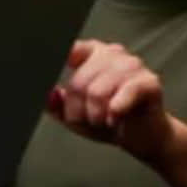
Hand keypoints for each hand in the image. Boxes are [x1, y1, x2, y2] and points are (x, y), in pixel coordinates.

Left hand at [48, 39, 171, 165]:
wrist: (143, 137)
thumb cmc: (108, 120)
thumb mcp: (74, 114)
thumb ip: (55, 104)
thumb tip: (45, 94)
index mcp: (92, 53)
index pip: (69, 49)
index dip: (55, 59)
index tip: (37, 65)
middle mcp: (112, 53)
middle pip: (78, 82)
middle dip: (78, 111)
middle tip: (90, 120)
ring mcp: (132, 65)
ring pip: (97, 92)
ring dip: (96, 116)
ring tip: (105, 120)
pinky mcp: (149, 81)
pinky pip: (124, 94)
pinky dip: (115, 112)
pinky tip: (116, 118)